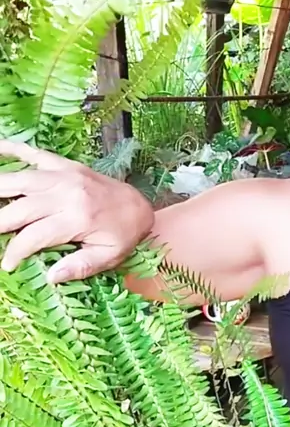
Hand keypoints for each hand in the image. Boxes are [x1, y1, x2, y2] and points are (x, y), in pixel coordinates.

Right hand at [0, 140, 154, 282]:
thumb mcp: (108, 257)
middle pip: (19, 207)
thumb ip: (80, 268)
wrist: (140, 205)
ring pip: (19, 179)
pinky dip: (11, 149)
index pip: (33, 236)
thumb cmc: (122, 235)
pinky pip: (33, 153)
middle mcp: (66, 194)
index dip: (15, 251)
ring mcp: (63, 175)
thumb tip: (49, 277)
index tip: (7, 264)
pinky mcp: (64, 164)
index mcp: (77, 219)